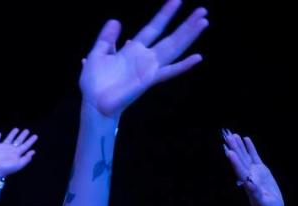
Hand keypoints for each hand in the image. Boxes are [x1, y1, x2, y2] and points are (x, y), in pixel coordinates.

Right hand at [0, 129, 37, 177]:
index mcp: (17, 153)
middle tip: (27, 130)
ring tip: (16, 129)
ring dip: (12, 134)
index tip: (35, 136)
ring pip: (9, 138)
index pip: (25, 145)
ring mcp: (2, 148)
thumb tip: (33, 152)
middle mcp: (11, 149)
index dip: (30, 141)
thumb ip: (26, 158)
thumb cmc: (7, 168)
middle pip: (18, 141)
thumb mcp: (19, 164)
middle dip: (23, 136)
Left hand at [79, 1, 207, 118]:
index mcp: (133, 50)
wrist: (93, 103)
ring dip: (189, 36)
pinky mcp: (149, 80)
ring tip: (204, 22)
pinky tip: (197, 57)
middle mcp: (145, 58)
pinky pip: (169, 71)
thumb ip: (107, 38)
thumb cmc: (94, 82)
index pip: (154, 27)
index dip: (165, 14)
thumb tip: (115, 20)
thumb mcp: (97, 54)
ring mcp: (149, 68)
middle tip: (203, 10)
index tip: (177, 0)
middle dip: (186, 24)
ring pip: (174, 49)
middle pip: (171, 37)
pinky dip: (183, 65)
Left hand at [222, 129, 283, 205]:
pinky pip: (254, 156)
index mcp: (248, 183)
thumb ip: (255, 193)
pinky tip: (246, 139)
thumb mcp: (262, 202)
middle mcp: (248, 175)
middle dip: (234, 149)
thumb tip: (247, 183)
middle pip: (240, 160)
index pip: (239, 170)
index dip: (234, 162)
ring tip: (233, 135)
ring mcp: (254, 172)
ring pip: (245, 156)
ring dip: (239, 146)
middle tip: (227, 136)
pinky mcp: (261, 170)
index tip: (229, 152)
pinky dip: (250, 148)